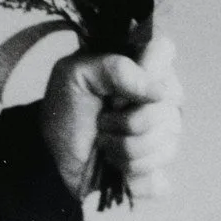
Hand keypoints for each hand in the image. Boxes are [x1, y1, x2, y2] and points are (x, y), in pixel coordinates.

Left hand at [39, 36, 183, 205]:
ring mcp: (165, 130)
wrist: (53, 155)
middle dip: (127, 120)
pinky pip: (160, 168)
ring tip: (104, 142)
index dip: (145, 70)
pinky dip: (130, 171)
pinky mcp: (160, 163)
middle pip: (166, 105)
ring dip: (124, 148)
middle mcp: (160, 94)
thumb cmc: (65, 109)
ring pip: (164, 142)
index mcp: (140, 64)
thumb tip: (158, 91)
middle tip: (102, 119)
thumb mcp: (74, 75)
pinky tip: (116, 164)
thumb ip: (114, 68)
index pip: (163, 49)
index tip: (116, 93)